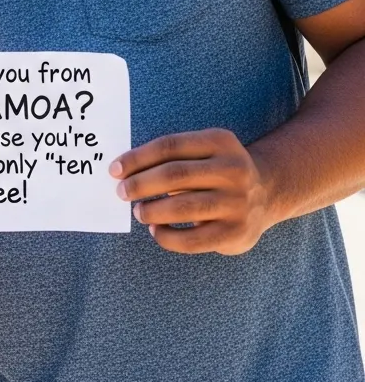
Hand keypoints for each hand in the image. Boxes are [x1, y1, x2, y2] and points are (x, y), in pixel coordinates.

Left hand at [111, 128, 273, 254]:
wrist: (267, 192)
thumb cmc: (215, 170)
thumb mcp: (203, 151)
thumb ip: (170, 157)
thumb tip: (123, 172)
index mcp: (220, 141)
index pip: (169, 146)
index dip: (137, 158)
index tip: (114, 169)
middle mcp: (233, 170)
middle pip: (174, 175)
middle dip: (140, 184)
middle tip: (121, 192)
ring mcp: (237, 202)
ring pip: (182, 207)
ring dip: (151, 210)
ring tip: (138, 211)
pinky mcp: (237, 233)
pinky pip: (192, 239)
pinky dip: (167, 236)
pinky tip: (156, 230)